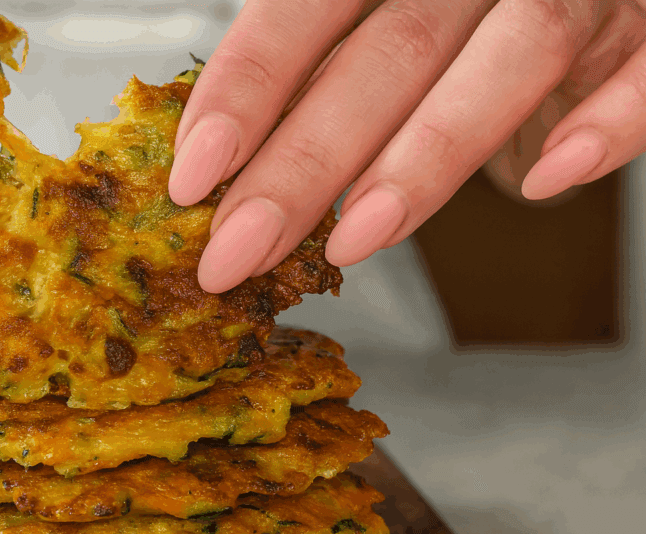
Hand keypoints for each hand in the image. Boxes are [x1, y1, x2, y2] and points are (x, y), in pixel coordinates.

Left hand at [171, 0, 645, 291]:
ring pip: (509, 53)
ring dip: (426, 155)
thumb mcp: (389, 26)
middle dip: (305, 161)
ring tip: (354, 240)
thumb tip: (223, 166)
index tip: (191, 178)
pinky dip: (607, 121)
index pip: (302, 12)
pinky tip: (547, 182)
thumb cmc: (469, 18)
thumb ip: (324, 76)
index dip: (243, 92)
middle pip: (388, 53)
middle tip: (238, 249)